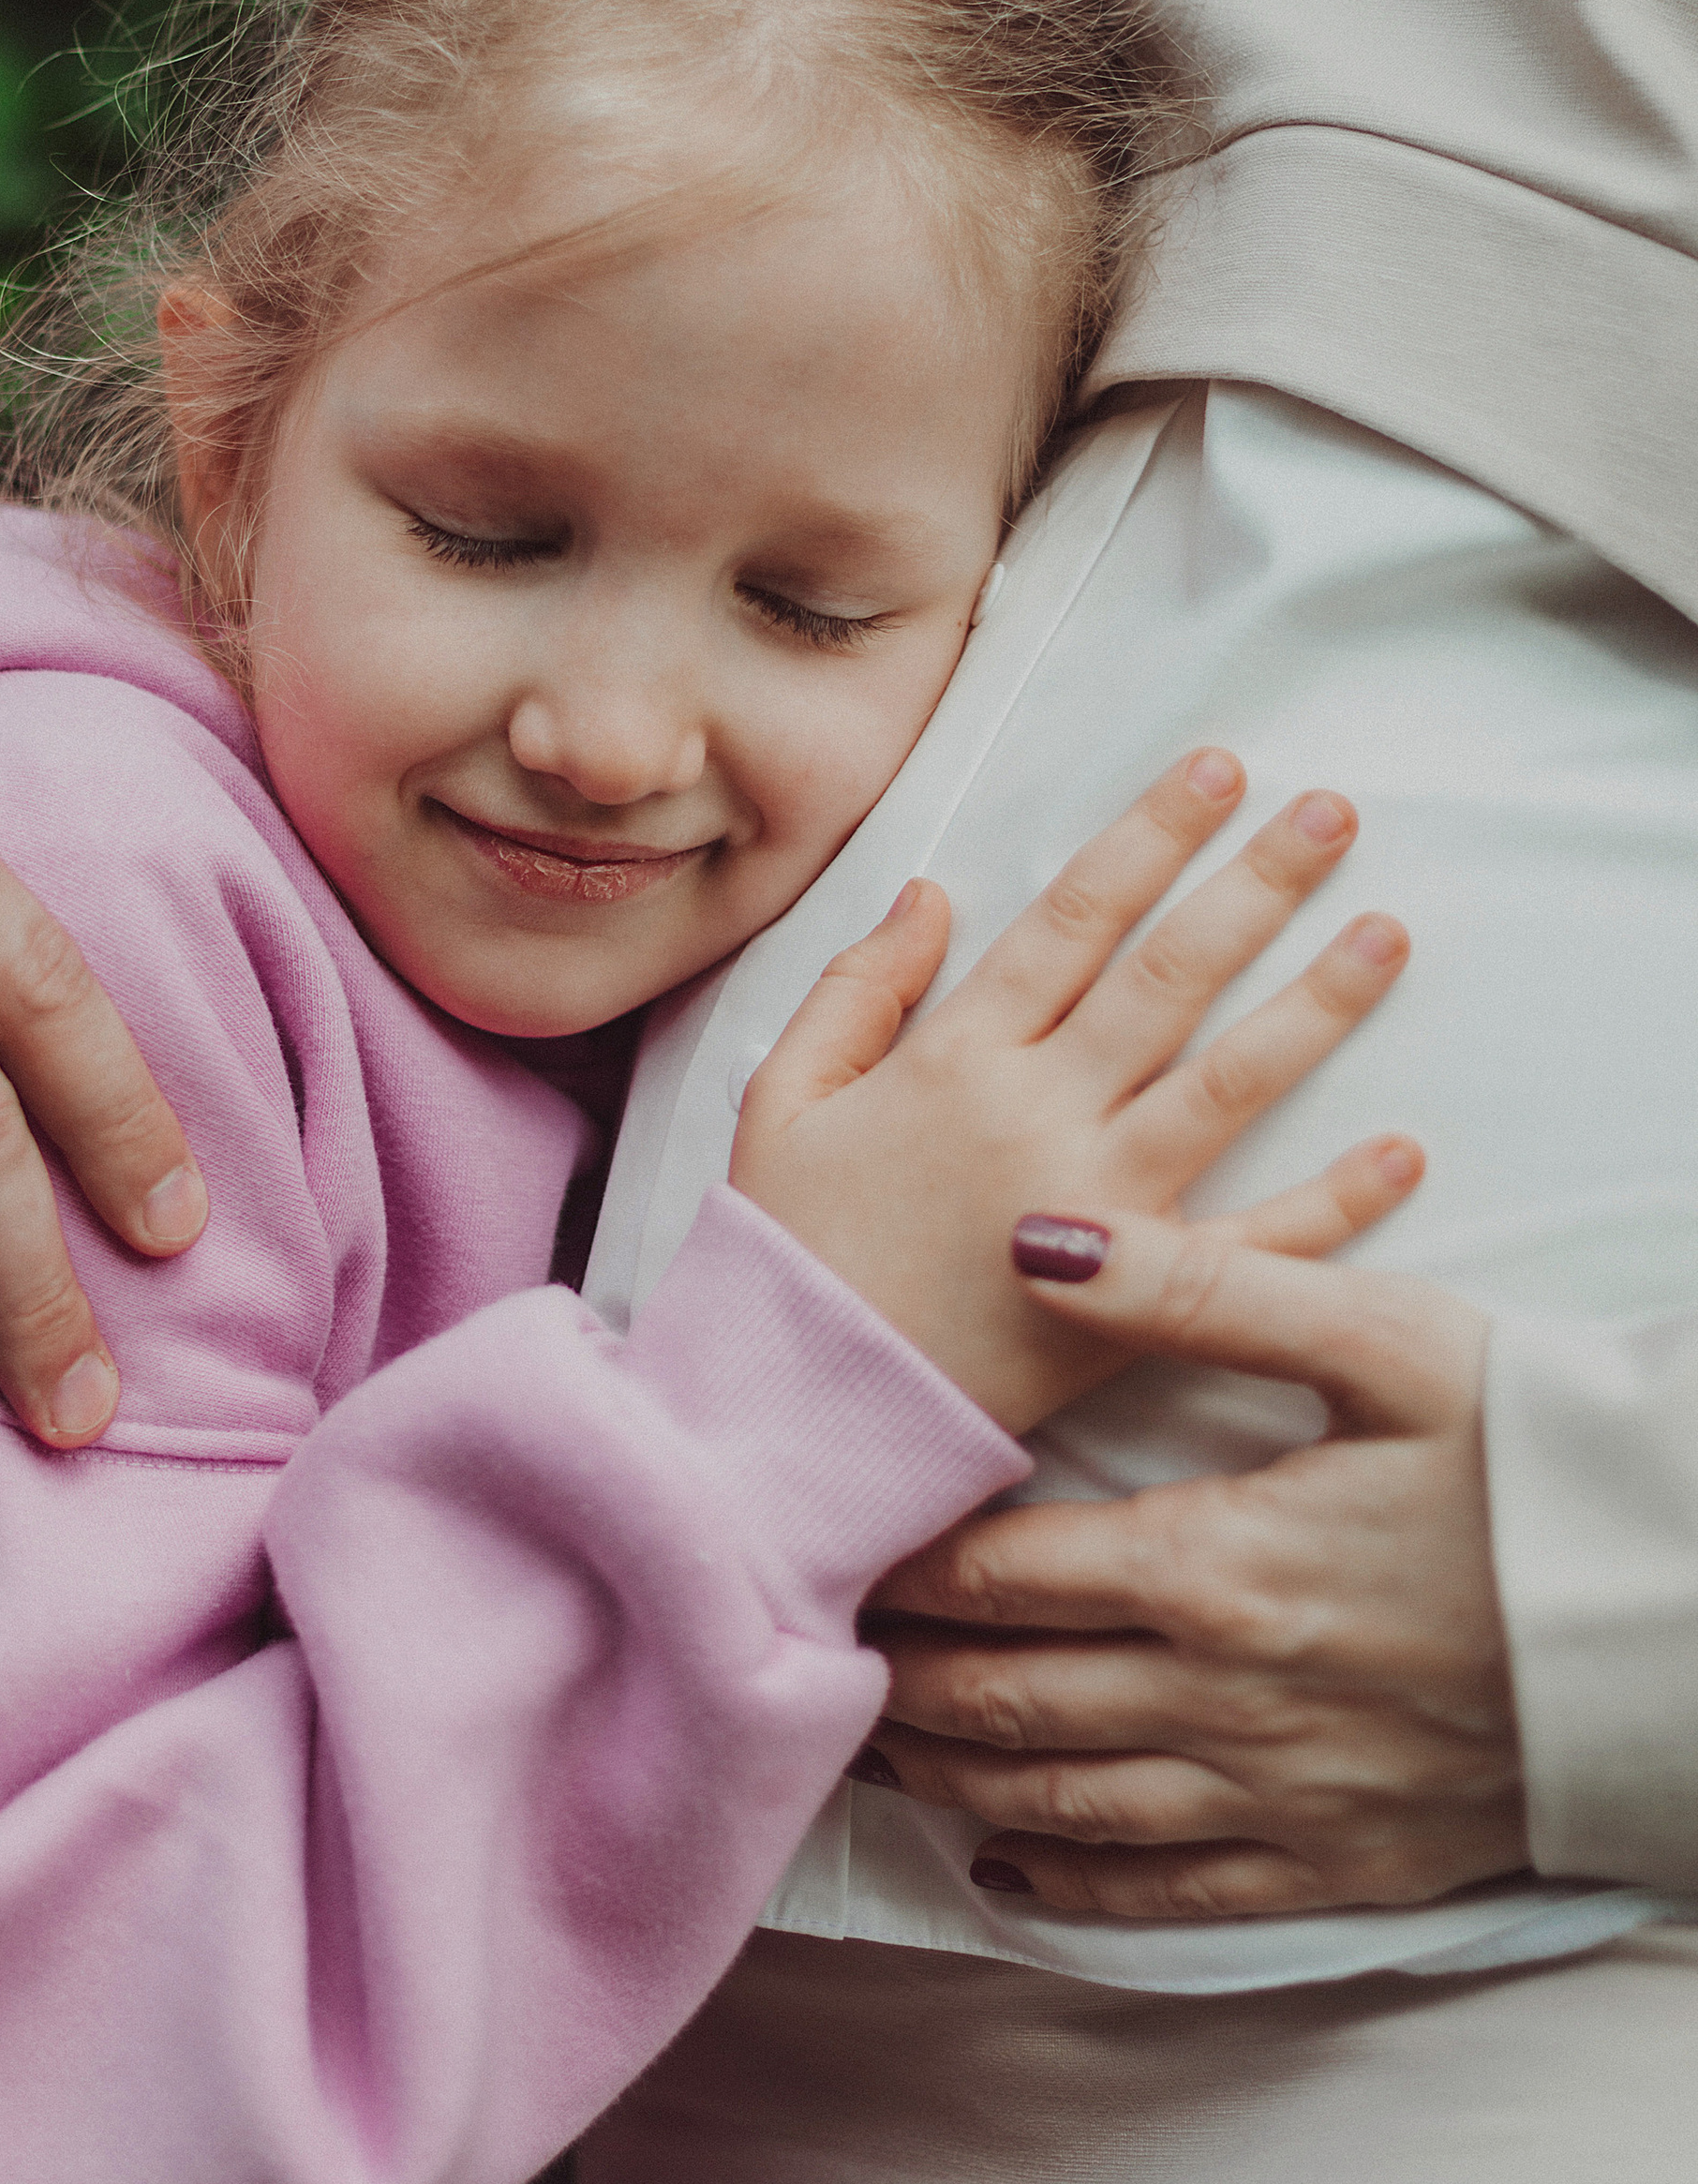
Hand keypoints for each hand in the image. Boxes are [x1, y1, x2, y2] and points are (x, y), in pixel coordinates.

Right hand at [730, 748, 1417, 1434]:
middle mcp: (1039, 1115)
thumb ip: (854, 990)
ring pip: (1229, 1082)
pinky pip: (1256, 1243)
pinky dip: (1334, 1202)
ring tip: (1387, 934)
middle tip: (1333, 814)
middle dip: (1255, 884)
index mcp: (955, 1059)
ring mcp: (1102, 1208)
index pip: (1073, 918)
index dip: (1148, 835)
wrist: (797, 1412)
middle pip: (1170, 975)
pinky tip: (1403, 1151)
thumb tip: (930, 892)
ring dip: (1317, 1003)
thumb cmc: (783, 1258)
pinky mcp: (1140, 1304)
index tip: (1216, 770)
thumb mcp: (779, 1100)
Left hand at [864, 1209, 1526, 1916]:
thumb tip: (1036, 1235)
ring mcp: (1282, 1798)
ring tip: (874, 1746)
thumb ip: (1199, 1286)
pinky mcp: (1341, 1865)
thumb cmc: (1543, 1461)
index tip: (829, 1548)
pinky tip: (1007, 1863)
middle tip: (811, 1656)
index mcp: (1216, 1567)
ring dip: (951, 1778)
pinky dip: (1069, 1886)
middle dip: (894, 1683)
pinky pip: (1169, 1896)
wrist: (1694, 1619)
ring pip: (1060, 1804)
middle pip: (1003, 1701)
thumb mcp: (1384, 1340)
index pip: (998, 1575)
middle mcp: (1225, 1700)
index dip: (897, 1564)